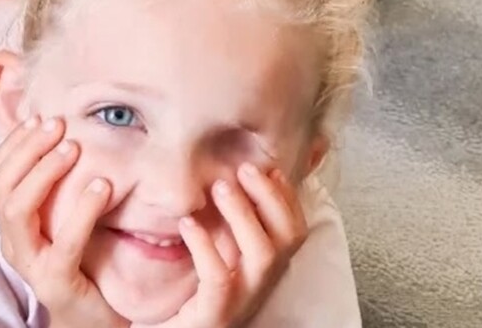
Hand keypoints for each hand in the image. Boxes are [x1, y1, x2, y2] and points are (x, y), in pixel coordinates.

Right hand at [0, 116, 128, 327]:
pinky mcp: (56, 282)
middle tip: (57, 124)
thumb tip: (68, 135)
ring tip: (74, 149)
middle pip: (2, 187)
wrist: (93, 318)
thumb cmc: (84, 262)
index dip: (13, 144)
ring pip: (18, 210)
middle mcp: (12, 242)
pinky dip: (82, 210)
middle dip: (27, 149)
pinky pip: (63, 243)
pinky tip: (103, 187)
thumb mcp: (63, 220)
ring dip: (44, 172)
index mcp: (11, 225)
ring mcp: (30, 263)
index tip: (38, 117)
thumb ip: (59, 188)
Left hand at [137, 164, 307, 327]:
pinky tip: (187, 224)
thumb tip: (234, 181)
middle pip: (287, 238)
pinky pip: (218, 278)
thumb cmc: (195, 295)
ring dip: (244, 215)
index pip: (294, 231)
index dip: (288, 198)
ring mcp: (241, 301)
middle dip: (270, 197)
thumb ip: (232, 229)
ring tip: (219, 187)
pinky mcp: (215, 314)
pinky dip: (205, 246)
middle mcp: (261, 285)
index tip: (270, 168)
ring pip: (261, 255)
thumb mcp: (221, 257)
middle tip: (243, 169)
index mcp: (266, 270)